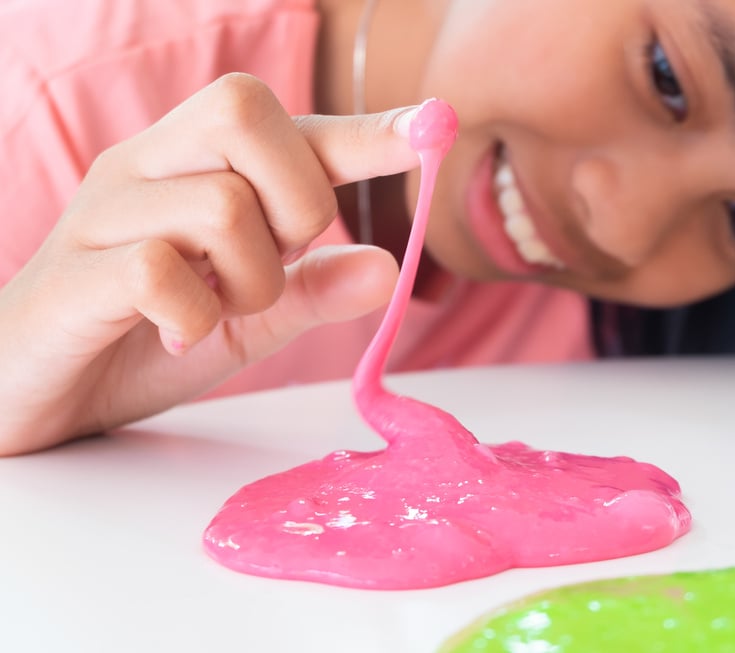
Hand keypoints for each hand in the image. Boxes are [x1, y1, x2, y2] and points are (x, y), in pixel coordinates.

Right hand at [0, 73, 420, 455]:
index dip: (358, 128)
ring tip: (218, 315)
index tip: (426, 130)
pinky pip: (157, 268)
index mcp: (188, 169)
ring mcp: (101, 216)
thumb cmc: (139, 342)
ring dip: (252, 279)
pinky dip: (193, 315)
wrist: (28, 394)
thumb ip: (310, 292)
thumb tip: (388, 266)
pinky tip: (177, 336)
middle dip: (296, 199)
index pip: (282, 122)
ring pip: (219, 202)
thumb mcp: (245, 320)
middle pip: (244, 111)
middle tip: (271, 262)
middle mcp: (144, 170)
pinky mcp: (71, 276)